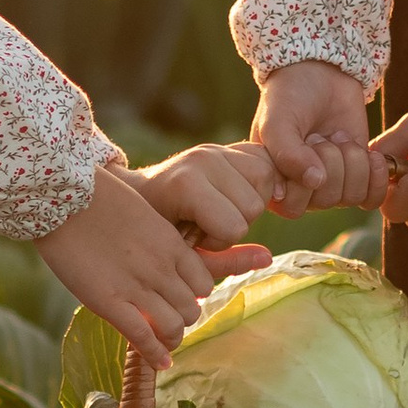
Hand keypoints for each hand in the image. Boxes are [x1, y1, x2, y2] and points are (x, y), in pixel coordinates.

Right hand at [37, 162, 232, 368]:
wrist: (61, 198)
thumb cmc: (95, 199)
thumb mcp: (141, 213)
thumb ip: (156, 239)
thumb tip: (159, 254)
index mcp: (171, 244)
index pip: (203, 283)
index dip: (194, 295)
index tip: (180, 299)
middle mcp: (161, 268)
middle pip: (191, 308)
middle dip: (182, 317)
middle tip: (168, 321)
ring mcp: (136, 287)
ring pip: (173, 326)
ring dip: (170, 336)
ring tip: (163, 341)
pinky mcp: (108, 302)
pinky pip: (142, 337)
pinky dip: (155, 354)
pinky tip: (160, 362)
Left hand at [125, 141, 278, 275]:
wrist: (140, 195)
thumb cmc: (158, 232)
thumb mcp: (185, 256)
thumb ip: (227, 262)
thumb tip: (267, 257)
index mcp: (185, 186)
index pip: (235, 228)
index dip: (219, 242)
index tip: (193, 238)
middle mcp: (203, 159)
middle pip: (254, 206)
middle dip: (235, 223)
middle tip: (206, 224)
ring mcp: (216, 148)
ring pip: (266, 180)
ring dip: (249, 203)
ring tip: (220, 209)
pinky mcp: (228, 144)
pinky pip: (266, 162)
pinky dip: (260, 182)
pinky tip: (238, 195)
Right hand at [250, 61, 388, 212]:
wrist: (322, 72)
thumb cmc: (289, 95)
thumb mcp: (278, 120)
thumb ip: (287, 153)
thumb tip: (315, 182)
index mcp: (272, 182)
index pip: (292, 206)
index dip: (304, 179)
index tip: (303, 144)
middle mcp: (300, 190)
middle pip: (325, 200)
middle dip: (330, 161)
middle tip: (320, 135)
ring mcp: (330, 185)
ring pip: (350, 197)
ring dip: (352, 162)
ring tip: (339, 137)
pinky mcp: (358, 178)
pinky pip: (371, 198)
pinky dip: (375, 177)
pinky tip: (370, 155)